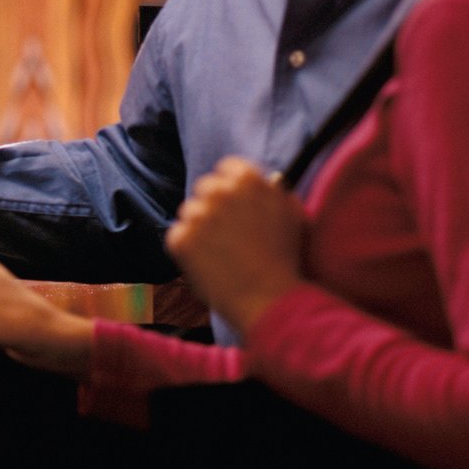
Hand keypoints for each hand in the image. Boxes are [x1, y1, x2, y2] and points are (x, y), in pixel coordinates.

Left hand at [164, 156, 304, 335]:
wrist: (269, 300)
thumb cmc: (286, 261)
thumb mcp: (291, 214)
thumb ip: (273, 192)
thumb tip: (266, 180)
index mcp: (248, 179)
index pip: (228, 168)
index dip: (231, 186)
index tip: (234, 203)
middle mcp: (220, 191)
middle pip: (206, 188)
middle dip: (213, 206)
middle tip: (227, 233)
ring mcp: (197, 214)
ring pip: (190, 212)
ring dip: (200, 227)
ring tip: (221, 254)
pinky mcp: (180, 239)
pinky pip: (178, 237)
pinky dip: (188, 250)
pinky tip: (209, 265)